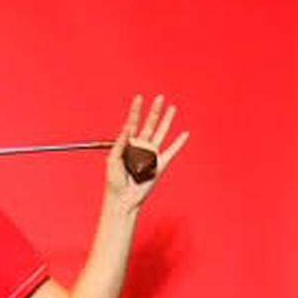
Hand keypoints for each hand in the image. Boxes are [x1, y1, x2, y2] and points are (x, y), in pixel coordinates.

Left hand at [106, 95, 187, 211]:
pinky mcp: (159, 165)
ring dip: (167, 121)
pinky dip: (178, 144)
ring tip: (172, 108)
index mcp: (128, 145)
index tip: (139, 98)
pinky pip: (171, 152)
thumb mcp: (112, 159)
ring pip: (161, 134)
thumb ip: (120, 143)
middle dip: (155, 111)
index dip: (136, 111)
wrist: (123, 199)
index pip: (132, 123)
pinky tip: (184, 134)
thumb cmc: (114, 182)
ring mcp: (150, 155)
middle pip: (149, 125)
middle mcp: (140, 148)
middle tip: (160, 98)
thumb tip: (127, 127)